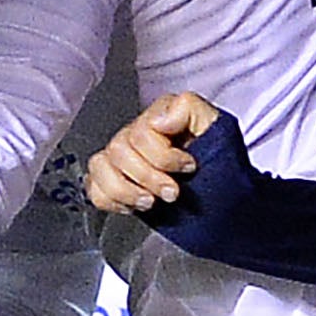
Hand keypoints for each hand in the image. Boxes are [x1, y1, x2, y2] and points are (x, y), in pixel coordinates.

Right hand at [85, 93, 219, 214]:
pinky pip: (93, 187)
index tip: (189, 167)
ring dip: (126, 191)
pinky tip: (133, 205)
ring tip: (150, 202)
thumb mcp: (217, 128)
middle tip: (173, 192)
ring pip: (100, 166)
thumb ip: (191, 110)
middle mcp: (136, 133)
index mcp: (158, 115)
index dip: (165, 155)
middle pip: (119, 150)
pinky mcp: (115, 181)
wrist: (222, 194)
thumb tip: (160, 120)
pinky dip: (110, 200)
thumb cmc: (219, 162)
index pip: (141, 131)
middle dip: (148, 177)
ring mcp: (122, 157)